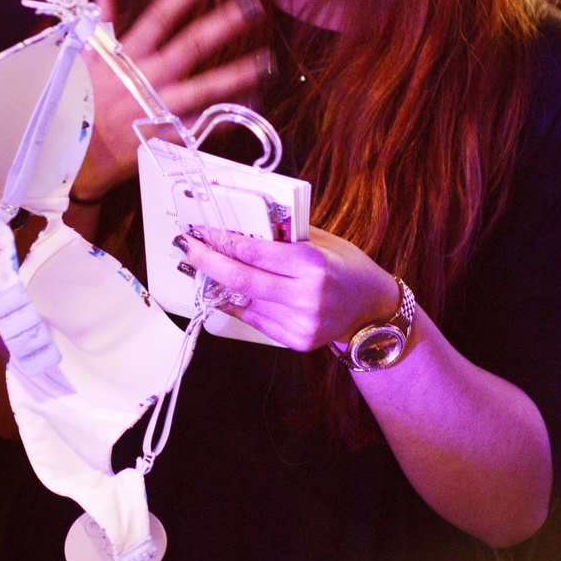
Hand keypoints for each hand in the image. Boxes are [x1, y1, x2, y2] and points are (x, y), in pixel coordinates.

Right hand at [72, 0, 269, 200]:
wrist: (75, 156)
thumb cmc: (77, 104)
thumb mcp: (84, 60)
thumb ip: (100, 24)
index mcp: (126, 58)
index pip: (158, 18)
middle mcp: (146, 79)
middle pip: (191, 46)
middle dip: (223, 25)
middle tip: (252, 5)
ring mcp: (158, 108)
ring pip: (204, 88)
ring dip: (237, 74)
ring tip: (266, 61)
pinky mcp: (166, 136)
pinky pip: (203, 124)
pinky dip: (227, 116)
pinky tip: (251, 105)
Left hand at [179, 224, 402, 354]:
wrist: (373, 312)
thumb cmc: (347, 268)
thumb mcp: (322, 242)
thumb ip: (285, 234)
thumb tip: (242, 221)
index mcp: (313, 264)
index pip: (254, 252)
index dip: (222, 241)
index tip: (202, 232)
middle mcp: (306, 295)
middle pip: (241, 279)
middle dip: (207, 262)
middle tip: (187, 247)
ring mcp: (301, 322)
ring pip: (244, 301)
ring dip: (219, 283)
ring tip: (205, 266)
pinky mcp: (296, 340)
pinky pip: (255, 319)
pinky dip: (239, 303)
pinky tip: (230, 291)